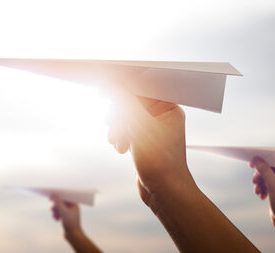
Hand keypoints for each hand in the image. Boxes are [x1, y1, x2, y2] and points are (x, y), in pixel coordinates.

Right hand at [51, 197, 81, 235]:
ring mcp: (69, 212)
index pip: (65, 197)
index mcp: (74, 204)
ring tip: (55, 216)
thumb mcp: (63, 211)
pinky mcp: (66, 217)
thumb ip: (58, 203)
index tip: (50, 198)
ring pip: (59, 209)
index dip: (57, 197)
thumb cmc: (71, 222)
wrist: (73, 235)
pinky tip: (56, 220)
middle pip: (61, 203)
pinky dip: (56, 216)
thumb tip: (53, 196)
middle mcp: (73, 207)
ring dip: (55, 212)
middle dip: (56, 206)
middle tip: (52, 209)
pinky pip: (59, 213)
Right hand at [107, 87, 194, 207]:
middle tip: (109, 121)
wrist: (165, 192)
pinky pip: (127, 129)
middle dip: (118, 113)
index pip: (144, 86)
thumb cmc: (159, 160)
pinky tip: (120, 149)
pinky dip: (121, 136)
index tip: (105, 88)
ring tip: (116, 142)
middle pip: (132, 101)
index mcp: (169, 106)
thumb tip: (110, 82)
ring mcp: (154, 128)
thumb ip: (124, 101)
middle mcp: (163, 114)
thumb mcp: (139, 125)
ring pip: (127, 116)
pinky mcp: (145, 140)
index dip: (123, 86)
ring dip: (117, 127)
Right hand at [250, 156, 274, 230]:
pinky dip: (261, 190)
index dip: (263, 161)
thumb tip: (256, 160)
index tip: (252, 162)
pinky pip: (265, 186)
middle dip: (260, 176)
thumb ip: (264, 170)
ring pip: (265, 178)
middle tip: (254, 181)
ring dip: (259, 184)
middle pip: (268, 170)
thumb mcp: (273, 184)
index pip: (274, 161)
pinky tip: (261, 196)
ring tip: (258, 191)